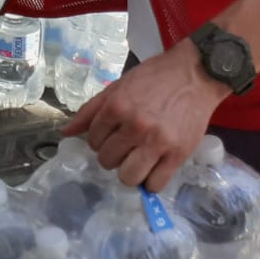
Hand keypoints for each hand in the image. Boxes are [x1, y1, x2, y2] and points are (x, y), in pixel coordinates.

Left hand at [60, 38, 229, 191]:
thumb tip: (64, 133)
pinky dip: (150, 181)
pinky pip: (155, 184)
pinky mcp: (178, 155)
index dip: (100, 139)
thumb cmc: (154, 77)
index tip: (112, 134)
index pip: (93, 140)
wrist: (195, 73)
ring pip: (128, 177)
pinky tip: (153, 167)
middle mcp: (134, 126)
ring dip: (129, 172)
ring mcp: (157, 142)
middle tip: (126, 145)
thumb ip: (90, 110)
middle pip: (107, 161)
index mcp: (117, 106)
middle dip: (113, 155)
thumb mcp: (118, 86)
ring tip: (138, 159)